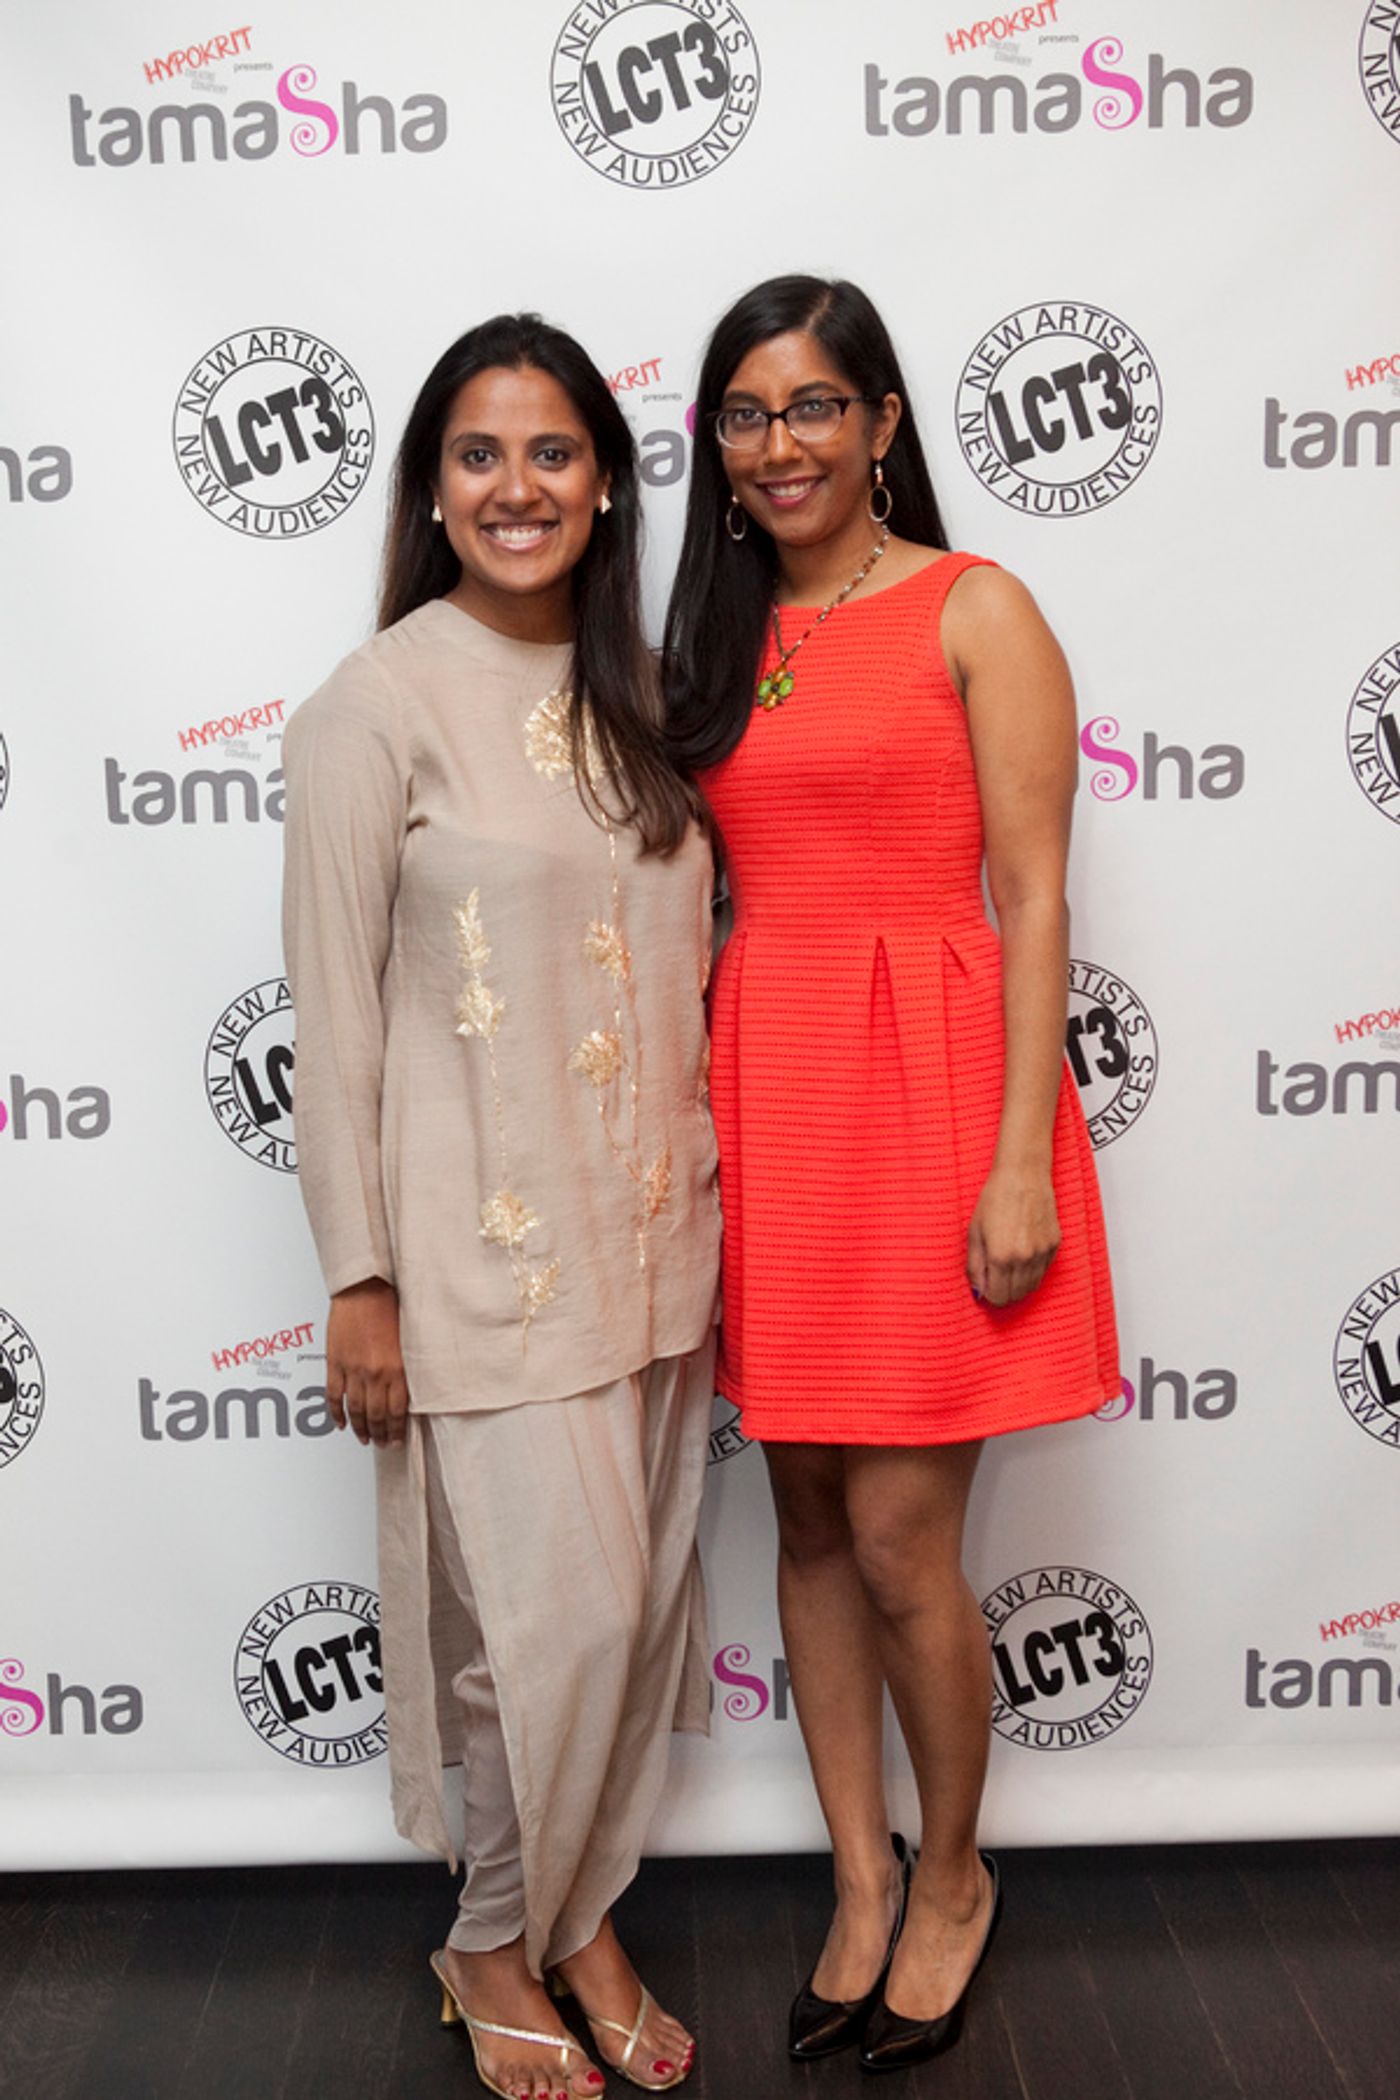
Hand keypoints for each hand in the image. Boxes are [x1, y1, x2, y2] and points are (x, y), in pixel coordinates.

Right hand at [326, 1279, 408, 1446]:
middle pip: (376, 1415)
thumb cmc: (389, 1306)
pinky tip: (341, 1422)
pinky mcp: (335, 1363)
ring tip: (365, 1438)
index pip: (398, 1412)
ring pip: (355, 1410)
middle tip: (382, 1444)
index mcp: (397, 1369)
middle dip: (380, 1434)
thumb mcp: (408, 1341)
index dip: (396, 1431)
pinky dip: (336, 1413)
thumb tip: (408, 1393)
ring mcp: (353, 1370)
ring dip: (360, 1428)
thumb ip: (407, 1369)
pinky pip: (334, 1395)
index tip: (396, 1441)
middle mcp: (375, 1373)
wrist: (365, 1288)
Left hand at [966, 1166, 1060, 1306]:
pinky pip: (1043, 1271)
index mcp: (1001, 1256)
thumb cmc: (996, 1197)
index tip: (986, 1284)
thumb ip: (974, 1266)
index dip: (989, 1294)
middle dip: (1003, 1291)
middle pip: (1016, 1296)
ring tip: (1007, 1263)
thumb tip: (978, 1292)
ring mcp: (1042, 1252)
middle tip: (995, 1275)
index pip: (998, 1297)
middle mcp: (1024, 1258)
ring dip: (1018, 1283)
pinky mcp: (1054, 1245)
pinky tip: (1022, 1252)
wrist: (1023, 1174)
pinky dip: (1032, 1270)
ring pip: (1032, 1287)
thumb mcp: (974, 1232)